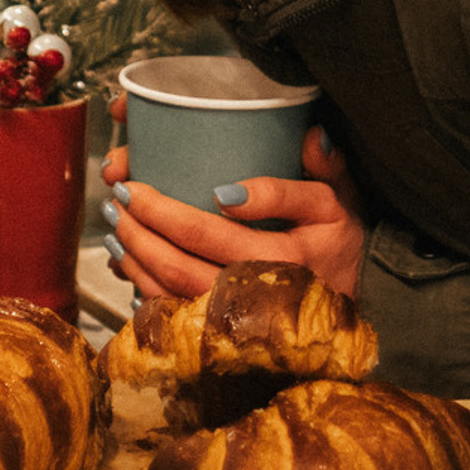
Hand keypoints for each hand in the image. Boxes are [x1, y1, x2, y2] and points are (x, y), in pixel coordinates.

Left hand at [98, 124, 366, 300]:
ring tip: (115, 225)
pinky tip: (127, 263)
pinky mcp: (227, 330)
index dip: (176, 215)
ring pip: (175, 293)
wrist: (355, 299)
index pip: (221, 234)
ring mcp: (241, 317)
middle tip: (120, 193)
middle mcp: (261, 291)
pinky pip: (177, 314)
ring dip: (136, 259)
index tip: (144, 188)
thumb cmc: (339, 240)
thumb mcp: (340, 198)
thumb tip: (309, 138)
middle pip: (185, 264)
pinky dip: (145, 289)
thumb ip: (326, 167)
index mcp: (291, 255)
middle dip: (143, 229)